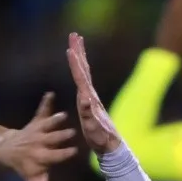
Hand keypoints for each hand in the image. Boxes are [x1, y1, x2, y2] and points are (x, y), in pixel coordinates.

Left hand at [0, 92, 78, 180]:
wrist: (8, 151)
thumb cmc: (26, 168)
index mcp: (41, 158)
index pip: (54, 156)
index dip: (63, 153)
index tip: (73, 150)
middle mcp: (40, 143)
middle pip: (52, 139)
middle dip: (60, 136)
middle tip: (71, 133)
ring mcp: (38, 131)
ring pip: (47, 125)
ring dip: (54, 120)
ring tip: (62, 115)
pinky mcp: (36, 121)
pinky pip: (41, 111)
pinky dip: (45, 103)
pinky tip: (49, 93)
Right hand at [66, 32, 122, 155]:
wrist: (111, 146)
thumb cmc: (101, 139)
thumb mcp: (94, 128)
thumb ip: (89, 114)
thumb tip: (85, 99)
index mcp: (89, 99)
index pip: (81, 77)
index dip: (75, 64)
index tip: (70, 49)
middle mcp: (91, 95)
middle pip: (84, 68)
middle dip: (78, 51)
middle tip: (74, 35)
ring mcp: (91, 97)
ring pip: (84, 72)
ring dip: (80, 57)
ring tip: (76, 43)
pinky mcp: (90, 102)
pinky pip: (83, 80)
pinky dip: (80, 70)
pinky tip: (79, 68)